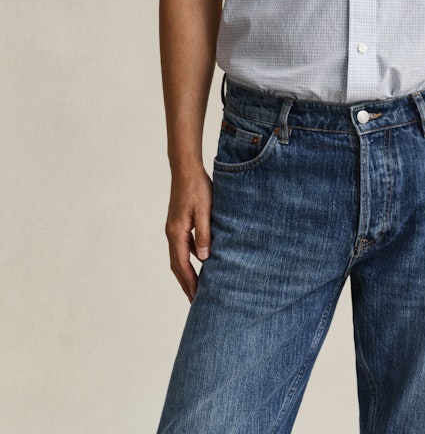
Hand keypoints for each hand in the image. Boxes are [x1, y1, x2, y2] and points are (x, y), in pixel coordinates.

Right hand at [165, 168, 212, 302]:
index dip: (190, 283)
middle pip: (177, 265)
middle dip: (186, 284)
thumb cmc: (197, 188)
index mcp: (177, 233)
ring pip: (180, 256)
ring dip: (187, 273)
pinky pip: (184, 246)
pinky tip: (201, 261)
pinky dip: (190, 258)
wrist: (186, 169)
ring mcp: (174, 228)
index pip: (183, 265)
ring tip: (197, 287)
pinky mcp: (179, 222)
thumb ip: (204, 235)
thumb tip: (204, 260)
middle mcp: (172, 233)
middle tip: (195, 302)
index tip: (197, 300)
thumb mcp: (204, 212)